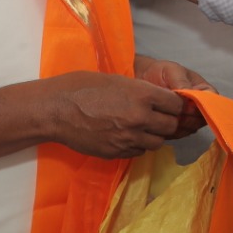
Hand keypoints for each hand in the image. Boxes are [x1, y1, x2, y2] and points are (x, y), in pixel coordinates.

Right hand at [41, 70, 185, 157]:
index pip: (176, 105)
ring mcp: (128, 138)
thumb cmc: (83, 86)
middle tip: (158, 117)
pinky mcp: (117, 152)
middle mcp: (140, 118)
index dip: (175, 104)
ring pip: (157, 143)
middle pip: (170, 126)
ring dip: (153, 135)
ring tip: (141, 127)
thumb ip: (141, 91)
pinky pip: (138, 151)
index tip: (170, 104)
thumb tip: (157, 100)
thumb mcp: (118, 80)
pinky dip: (137, 144)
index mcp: (142, 95)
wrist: (56, 109)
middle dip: (167, 121)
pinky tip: (127, 135)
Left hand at [135, 55, 211, 138]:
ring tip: (165, 113)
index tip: (186, 105)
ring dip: (179, 124)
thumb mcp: (172, 71)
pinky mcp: (178, 128)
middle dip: (189, 117)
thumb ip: (183, 82)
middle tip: (173, 110)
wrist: (143, 79)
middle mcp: (200, 107)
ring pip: (191, 128)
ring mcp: (189, 119)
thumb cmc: (160, 73)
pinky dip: (170, 129)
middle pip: (203, 119)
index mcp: (204, 91)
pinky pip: (179, 134)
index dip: (202, 107)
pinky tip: (160, 120)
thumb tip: (194, 96)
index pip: (213, 103)